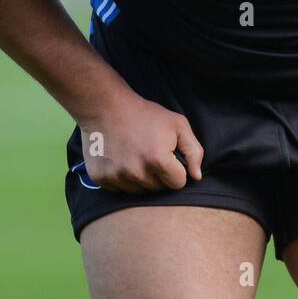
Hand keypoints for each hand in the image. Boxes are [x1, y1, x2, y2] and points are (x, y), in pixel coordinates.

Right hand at [78, 95, 204, 192]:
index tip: (168, 156)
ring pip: (139, 191)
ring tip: (135, 155)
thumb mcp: (177, 124)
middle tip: (149, 152)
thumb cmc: (145, 114)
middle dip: (158, 175)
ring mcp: (117, 177)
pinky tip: (121, 160)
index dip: (176, 170)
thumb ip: (193, 151)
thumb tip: (196, 177)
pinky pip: (120, 190)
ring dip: (141, 178)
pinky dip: (122, 179)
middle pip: (158, 189)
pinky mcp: (101, 178)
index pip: (178, 183)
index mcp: (158, 160)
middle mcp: (137, 173)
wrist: (106, 107)